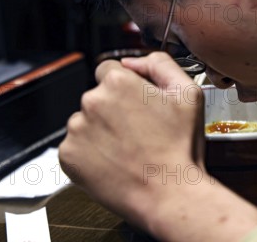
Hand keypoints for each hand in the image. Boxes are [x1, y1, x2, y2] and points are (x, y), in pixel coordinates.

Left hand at [59, 52, 204, 228]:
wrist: (169, 194)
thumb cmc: (180, 147)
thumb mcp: (188, 93)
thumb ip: (160, 64)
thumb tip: (132, 63)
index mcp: (118, 82)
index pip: (110, 69)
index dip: (126, 86)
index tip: (136, 104)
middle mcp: (92, 101)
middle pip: (98, 95)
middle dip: (114, 108)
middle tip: (138, 130)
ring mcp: (77, 129)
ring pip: (86, 121)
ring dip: (101, 130)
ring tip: (128, 149)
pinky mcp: (68, 155)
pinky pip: (76, 146)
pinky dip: (91, 152)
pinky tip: (114, 160)